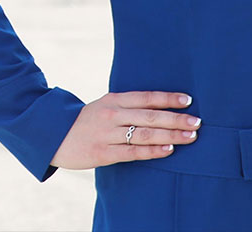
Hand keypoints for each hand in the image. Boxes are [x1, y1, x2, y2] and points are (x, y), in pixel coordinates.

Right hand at [51, 91, 198, 169]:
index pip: (145, 97)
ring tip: (190, 137)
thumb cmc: (86, 121)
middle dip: (176, 119)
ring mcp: (106, 134)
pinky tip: (168, 150)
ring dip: (170, 135)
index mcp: (112, 100)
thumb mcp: (104, 106)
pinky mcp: (103, 153)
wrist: (53, 135)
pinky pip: (133, 152)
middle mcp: (111, 114)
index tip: (189, 100)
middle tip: (197, 122)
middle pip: (149, 116)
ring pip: (144, 134)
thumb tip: (160, 108)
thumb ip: (127, 106)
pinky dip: (152, 151)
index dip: (168, 98)